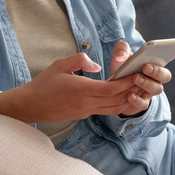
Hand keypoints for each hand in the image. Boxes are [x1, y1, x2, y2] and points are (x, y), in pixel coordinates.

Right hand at [0, 52, 150, 122]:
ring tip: (137, 88)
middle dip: (133, 91)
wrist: (30, 106)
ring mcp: (85, 111)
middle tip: (144, 80)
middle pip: (117, 100)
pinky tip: (121, 95)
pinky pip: (105, 110)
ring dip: (127, 99)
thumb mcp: (60, 64)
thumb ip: (80, 60)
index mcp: (81, 90)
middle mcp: (86, 103)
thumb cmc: (43, 84)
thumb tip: (97, 65)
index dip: (127, 83)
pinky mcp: (83, 115)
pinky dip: (117, 104)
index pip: (111, 89)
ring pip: (114, 109)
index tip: (136, 74)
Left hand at [109, 41, 174, 116]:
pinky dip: (137, 99)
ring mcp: (150, 91)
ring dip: (147, 83)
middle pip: (165, 75)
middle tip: (145, 67)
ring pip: (157, 89)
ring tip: (135, 78)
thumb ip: (121, 49)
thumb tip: (121, 55)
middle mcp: (156, 78)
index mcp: (153, 63)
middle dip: (157, 71)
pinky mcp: (142, 103)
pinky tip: (129, 95)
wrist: (115, 91)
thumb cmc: (122, 70)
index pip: (168, 57)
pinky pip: (144, 103)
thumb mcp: (120, 57)